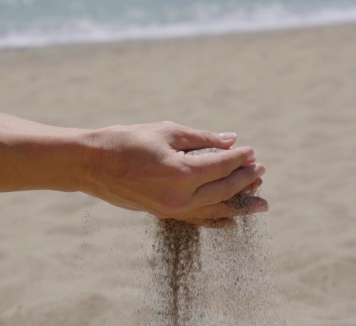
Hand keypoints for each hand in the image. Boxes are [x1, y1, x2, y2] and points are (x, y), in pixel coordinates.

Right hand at [79, 121, 267, 225]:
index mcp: (182, 172)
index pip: (222, 166)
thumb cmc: (128, 141)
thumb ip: (202, 138)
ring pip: (215, 208)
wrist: (93, 164)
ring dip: (239, 203)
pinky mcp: (164, 213)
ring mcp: (172, 209)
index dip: (240, 158)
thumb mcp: (167, 132)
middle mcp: (181, 196)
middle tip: (262, 170)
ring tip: (261, 203)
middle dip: (245, 179)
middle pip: (223, 189)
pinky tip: (232, 222)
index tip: (252, 151)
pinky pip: (197, 219)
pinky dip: (216, 220)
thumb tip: (230, 139)